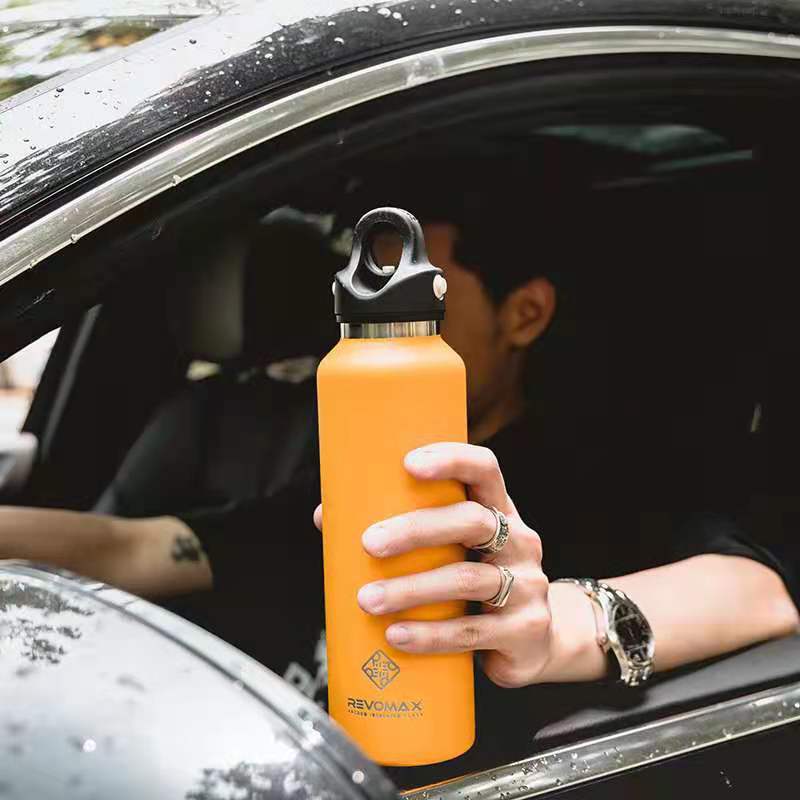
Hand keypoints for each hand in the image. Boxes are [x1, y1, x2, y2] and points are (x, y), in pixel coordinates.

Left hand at [316, 443, 597, 686]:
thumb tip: (326, 517)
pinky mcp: (524, 630)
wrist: (533, 644)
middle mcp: (519, 541)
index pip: (484, 470)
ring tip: (368, 599)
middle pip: (472, 521)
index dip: (451, 460)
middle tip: (369, 543)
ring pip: (467, 579)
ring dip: (411, 589)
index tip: (408, 463)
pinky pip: (471, 630)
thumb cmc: (475, 583)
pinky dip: (429, 634)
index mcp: (499, 510)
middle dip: (416, 529)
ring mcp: (527, 585)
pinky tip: (396, 635)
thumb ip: (401, 531)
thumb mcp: (450, 551)